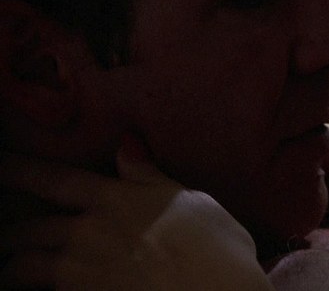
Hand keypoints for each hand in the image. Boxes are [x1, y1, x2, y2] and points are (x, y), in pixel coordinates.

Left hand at [0, 139, 272, 290]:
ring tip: (8, 269)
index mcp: (115, 201)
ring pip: (25, 267)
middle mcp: (89, 234)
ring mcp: (82, 273)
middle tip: (2, 235)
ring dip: (12, 268)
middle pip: (29, 230)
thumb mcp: (193, 203)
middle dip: (9, 233)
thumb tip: (127, 144)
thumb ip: (150, 178)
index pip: (54, 180)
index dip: (20, 170)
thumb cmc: (218, 249)